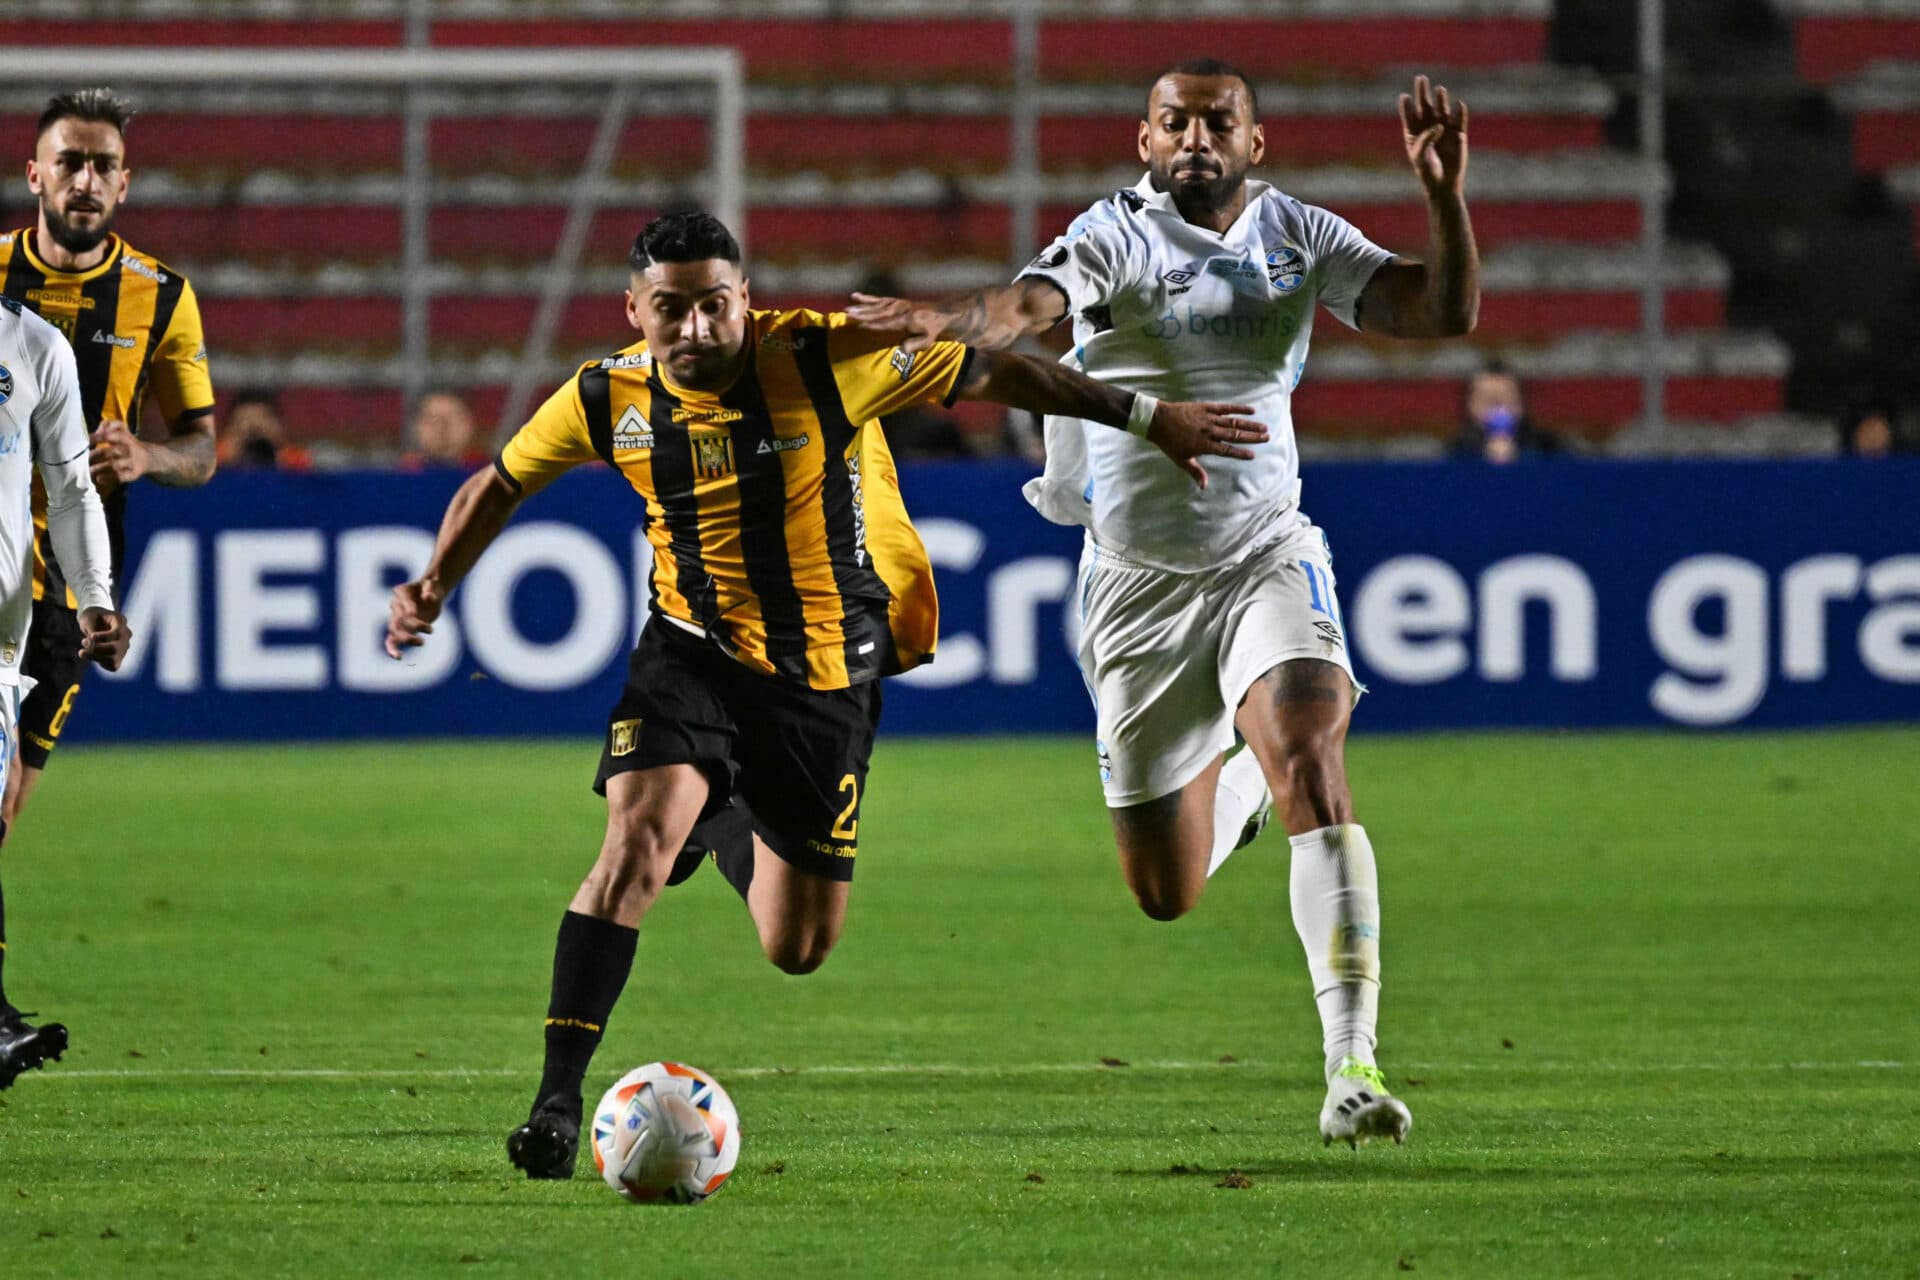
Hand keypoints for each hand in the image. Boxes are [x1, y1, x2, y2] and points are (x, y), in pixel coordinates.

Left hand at [77, 607, 130, 671]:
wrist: (95, 621)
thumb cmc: (91, 617)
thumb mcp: (88, 618)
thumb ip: (91, 628)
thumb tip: (92, 642)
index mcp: (120, 621)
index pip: (118, 634)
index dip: (104, 637)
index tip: (90, 636)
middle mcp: (126, 635)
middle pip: (115, 648)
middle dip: (96, 649)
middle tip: (83, 642)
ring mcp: (124, 647)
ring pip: (114, 659)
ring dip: (95, 657)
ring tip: (82, 651)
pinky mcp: (119, 656)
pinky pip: (113, 666)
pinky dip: (100, 662)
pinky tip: (91, 655)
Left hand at [89, 420, 148, 494]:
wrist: (149, 458)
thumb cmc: (128, 444)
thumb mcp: (121, 431)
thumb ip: (108, 426)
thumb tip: (98, 430)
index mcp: (127, 438)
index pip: (115, 435)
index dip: (100, 437)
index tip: (87, 440)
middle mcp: (131, 450)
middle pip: (113, 451)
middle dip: (96, 455)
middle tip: (82, 459)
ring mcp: (133, 463)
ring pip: (115, 465)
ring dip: (100, 468)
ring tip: (87, 470)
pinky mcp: (134, 474)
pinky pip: (120, 477)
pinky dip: (109, 478)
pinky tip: (99, 479)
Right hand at [386, 578, 444, 657]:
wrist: (430, 594)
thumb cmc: (431, 587)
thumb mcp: (433, 585)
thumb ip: (430, 590)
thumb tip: (428, 598)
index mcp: (402, 592)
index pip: (402, 600)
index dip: (407, 607)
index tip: (414, 613)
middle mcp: (396, 605)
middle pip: (398, 617)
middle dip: (411, 625)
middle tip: (429, 628)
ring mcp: (397, 618)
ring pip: (395, 631)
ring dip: (407, 638)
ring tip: (422, 642)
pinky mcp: (402, 629)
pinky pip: (392, 640)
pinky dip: (393, 649)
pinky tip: (398, 658)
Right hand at [845, 292, 953, 353]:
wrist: (940, 313)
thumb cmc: (932, 330)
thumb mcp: (928, 341)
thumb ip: (915, 344)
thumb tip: (903, 348)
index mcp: (906, 320)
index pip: (887, 323)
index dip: (874, 325)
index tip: (861, 325)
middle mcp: (900, 309)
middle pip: (878, 312)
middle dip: (862, 313)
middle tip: (848, 314)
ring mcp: (897, 303)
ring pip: (876, 305)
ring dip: (861, 306)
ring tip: (848, 308)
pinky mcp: (895, 301)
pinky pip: (878, 299)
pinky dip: (866, 298)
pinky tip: (855, 296)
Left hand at [1146, 402, 1266, 488]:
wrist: (1158, 420)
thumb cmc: (1169, 442)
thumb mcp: (1181, 460)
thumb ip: (1195, 472)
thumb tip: (1204, 487)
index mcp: (1204, 445)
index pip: (1227, 450)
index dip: (1240, 453)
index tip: (1253, 455)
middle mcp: (1209, 432)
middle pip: (1235, 435)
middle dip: (1252, 437)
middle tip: (1267, 438)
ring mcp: (1209, 419)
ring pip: (1234, 422)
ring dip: (1250, 424)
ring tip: (1264, 427)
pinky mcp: (1206, 407)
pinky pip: (1226, 408)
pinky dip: (1239, 408)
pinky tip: (1251, 409)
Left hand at [1399, 74, 1467, 196]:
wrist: (1443, 184)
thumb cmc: (1427, 172)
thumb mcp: (1421, 156)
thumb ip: (1426, 139)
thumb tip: (1438, 125)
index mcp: (1414, 134)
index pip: (1409, 116)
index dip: (1406, 106)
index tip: (1404, 97)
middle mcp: (1428, 128)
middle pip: (1425, 106)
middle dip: (1422, 93)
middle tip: (1420, 78)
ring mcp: (1444, 129)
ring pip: (1442, 110)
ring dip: (1441, 100)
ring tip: (1439, 90)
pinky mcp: (1458, 134)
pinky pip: (1460, 121)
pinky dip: (1460, 113)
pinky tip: (1458, 105)